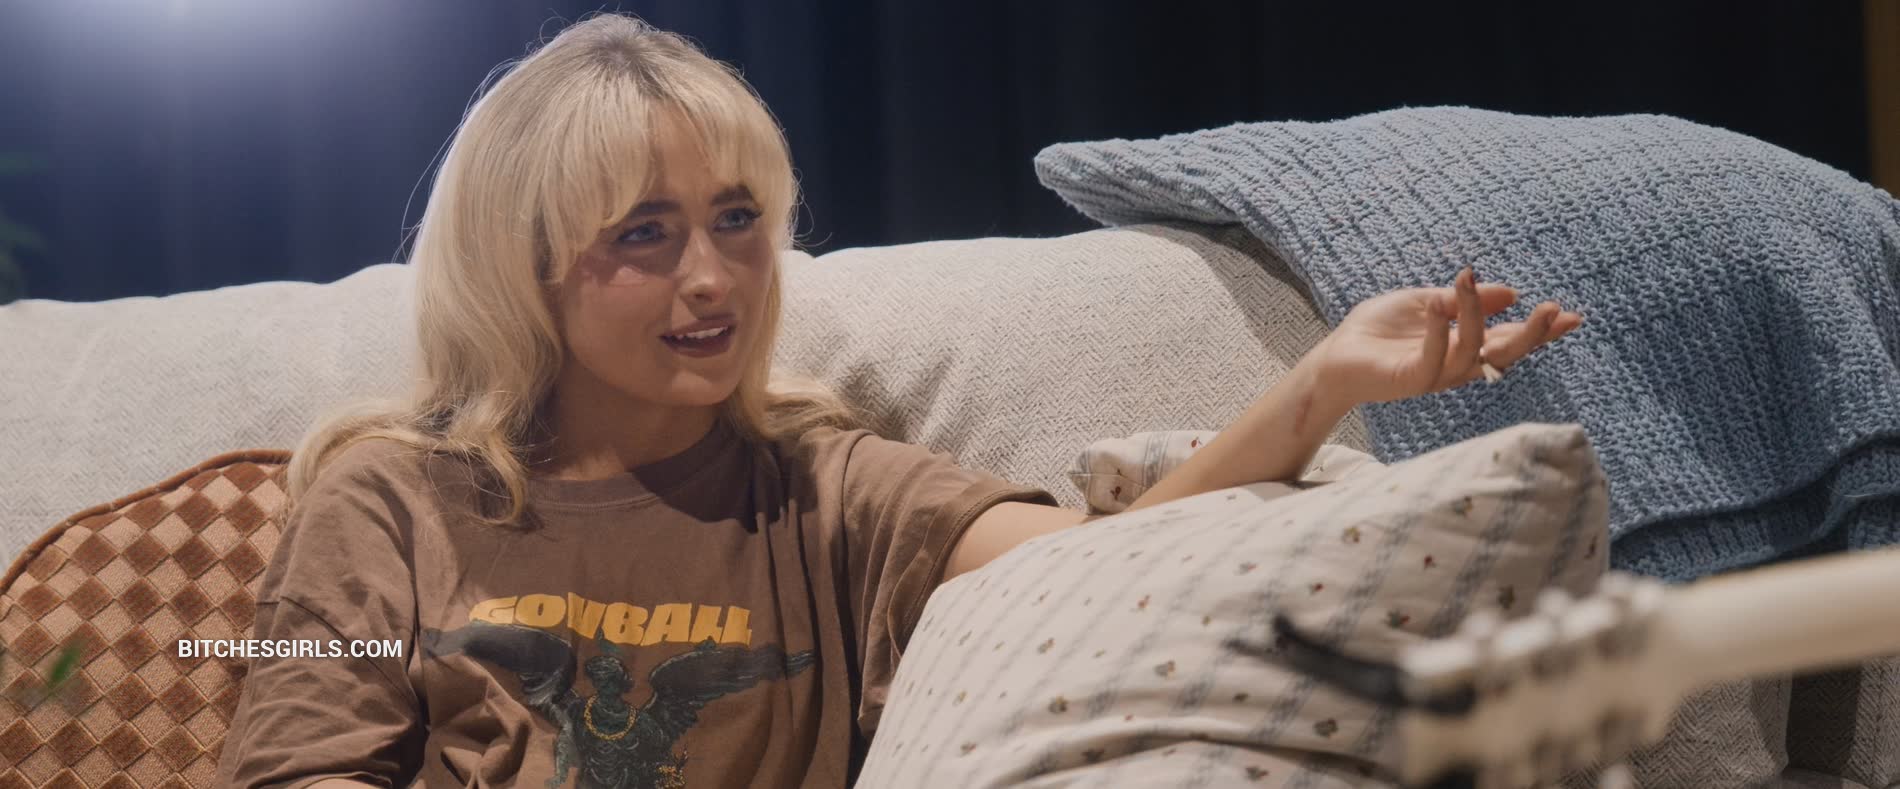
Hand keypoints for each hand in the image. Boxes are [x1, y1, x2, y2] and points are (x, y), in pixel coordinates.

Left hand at [1310, 267, 1581, 405]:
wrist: (1336, 355)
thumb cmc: (1378, 330)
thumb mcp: (1426, 301)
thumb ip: (1463, 298)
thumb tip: (1510, 293)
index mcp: (1465, 343)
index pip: (1510, 337)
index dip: (1541, 330)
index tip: (1572, 317)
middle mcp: (1458, 363)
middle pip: (1506, 354)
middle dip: (1533, 334)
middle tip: (1552, 309)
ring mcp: (1437, 374)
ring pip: (1473, 352)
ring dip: (1474, 315)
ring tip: (1466, 281)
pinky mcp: (1411, 380)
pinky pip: (1433, 360)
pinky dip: (1438, 332)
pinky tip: (1437, 306)